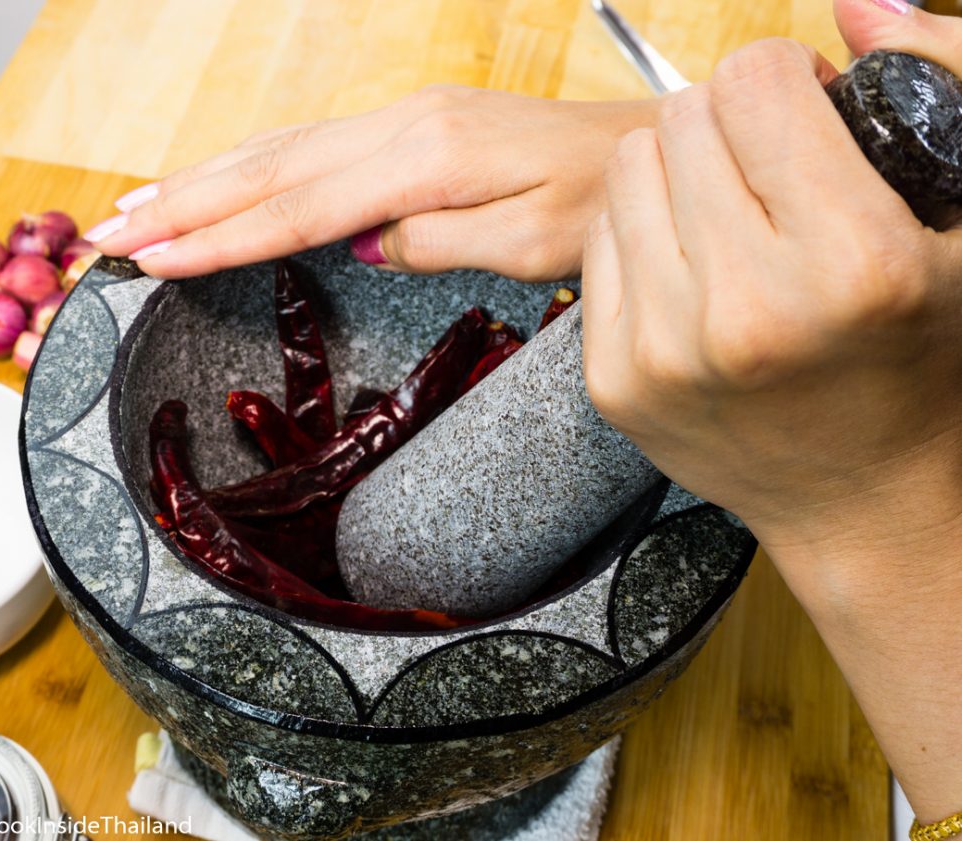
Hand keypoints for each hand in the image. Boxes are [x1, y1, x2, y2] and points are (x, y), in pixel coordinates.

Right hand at [86, 89, 655, 280]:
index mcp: (426, 159)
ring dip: (207, 177)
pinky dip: (258, 163)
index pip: (300, 207)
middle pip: (272, 168)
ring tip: (143, 206)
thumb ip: (437, 243)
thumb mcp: (529, 242)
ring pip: (284, 146)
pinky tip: (226, 178)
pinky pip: (316, 142)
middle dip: (185, 203)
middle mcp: (403, 126)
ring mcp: (405, 118)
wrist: (642, 146)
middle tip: (111, 233)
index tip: (156, 260)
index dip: (222, 238)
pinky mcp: (413, 124)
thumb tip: (361, 245)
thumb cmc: (598, 202)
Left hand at [582, 1, 961, 822]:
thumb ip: (939, 86)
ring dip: (679, 173)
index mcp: (852, 265)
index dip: (787, 82)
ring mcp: (664, 352)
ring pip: (629, 171)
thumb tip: (852, 0)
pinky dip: (642, 235)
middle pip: (684, 119)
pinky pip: (598, 241)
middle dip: (731, 126)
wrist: (858, 500)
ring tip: (727, 218)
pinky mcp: (613, 380)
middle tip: (766, 174)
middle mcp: (745, 312)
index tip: (804, 118)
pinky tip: (690, 268)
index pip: (756, 83)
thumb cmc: (923, 361)